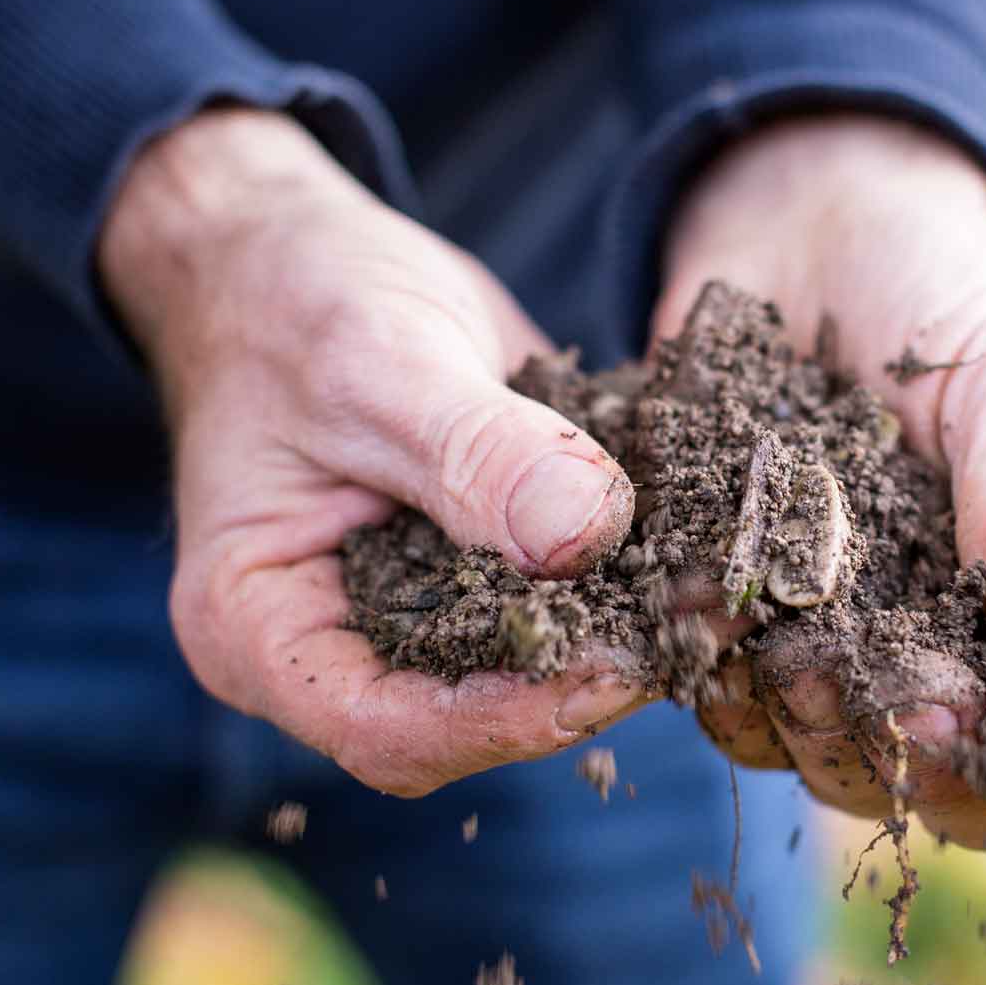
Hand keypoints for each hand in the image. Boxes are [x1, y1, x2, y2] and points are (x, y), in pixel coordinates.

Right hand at [99, 108, 648, 794]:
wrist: (301, 254)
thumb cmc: (295, 302)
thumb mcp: (381, 363)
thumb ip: (477, 454)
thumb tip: (587, 536)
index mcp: (260, 630)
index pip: (385, 730)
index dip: (503, 720)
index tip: (610, 667)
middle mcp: (340, 649)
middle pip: (473, 720)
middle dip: (592, 680)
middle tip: (704, 618)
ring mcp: (415, 619)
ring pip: (533, 674)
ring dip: (635, 635)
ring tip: (725, 584)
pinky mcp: (480, 577)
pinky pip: (560, 607)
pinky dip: (635, 582)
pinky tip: (709, 544)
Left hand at [657, 114, 985, 846]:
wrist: (799, 224)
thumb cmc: (948, 295)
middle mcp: (959, 650)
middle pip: (957, 775)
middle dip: (934, 758)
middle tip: (910, 705)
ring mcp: (844, 645)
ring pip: (833, 757)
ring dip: (819, 730)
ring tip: (802, 657)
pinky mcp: (738, 623)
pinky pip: (724, 695)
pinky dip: (716, 675)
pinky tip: (704, 614)